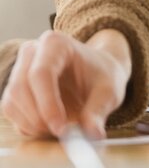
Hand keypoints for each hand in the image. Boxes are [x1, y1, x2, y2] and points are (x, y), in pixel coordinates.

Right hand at [0, 29, 130, 138]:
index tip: (61, 128)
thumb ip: (99, 111)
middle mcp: (33, 52)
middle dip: (38, 117)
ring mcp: (20, 70)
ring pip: (12, 102)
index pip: (41, 73)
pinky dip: (27, 125)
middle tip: (61, 132)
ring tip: (60, 128)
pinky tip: (50, 126)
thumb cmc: (103, 77)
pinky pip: (11, 111)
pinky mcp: (16, 89)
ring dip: (32, 123)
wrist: (98, 73)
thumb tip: (93, 133)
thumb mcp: (109, 92)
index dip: (47, 104)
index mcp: (57, 44)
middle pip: (20, 87)